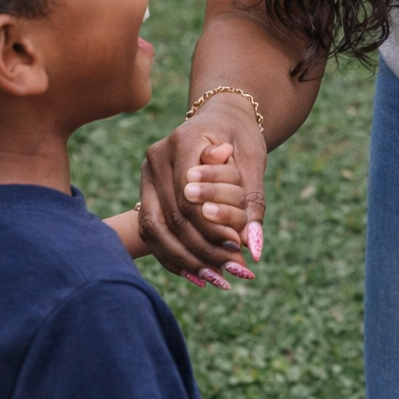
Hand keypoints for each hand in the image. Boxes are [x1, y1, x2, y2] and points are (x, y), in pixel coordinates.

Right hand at [138, 97, 265, 286]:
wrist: (220, 119)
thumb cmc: (240, 136)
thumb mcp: (253, 160)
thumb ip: (252, 201)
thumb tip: (254, 246)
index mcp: (181, 142)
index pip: (190, 199)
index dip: (211, 227)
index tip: (236, 248)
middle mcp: (155, 159)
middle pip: (172, 217)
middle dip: (202, 249)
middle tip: (232, 271)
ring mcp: (146, 176)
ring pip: (156, 229)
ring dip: (186, 259)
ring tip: (216, 280)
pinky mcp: (144, 191)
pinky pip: (151, 231)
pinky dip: (172, 256)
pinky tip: (195, 275)